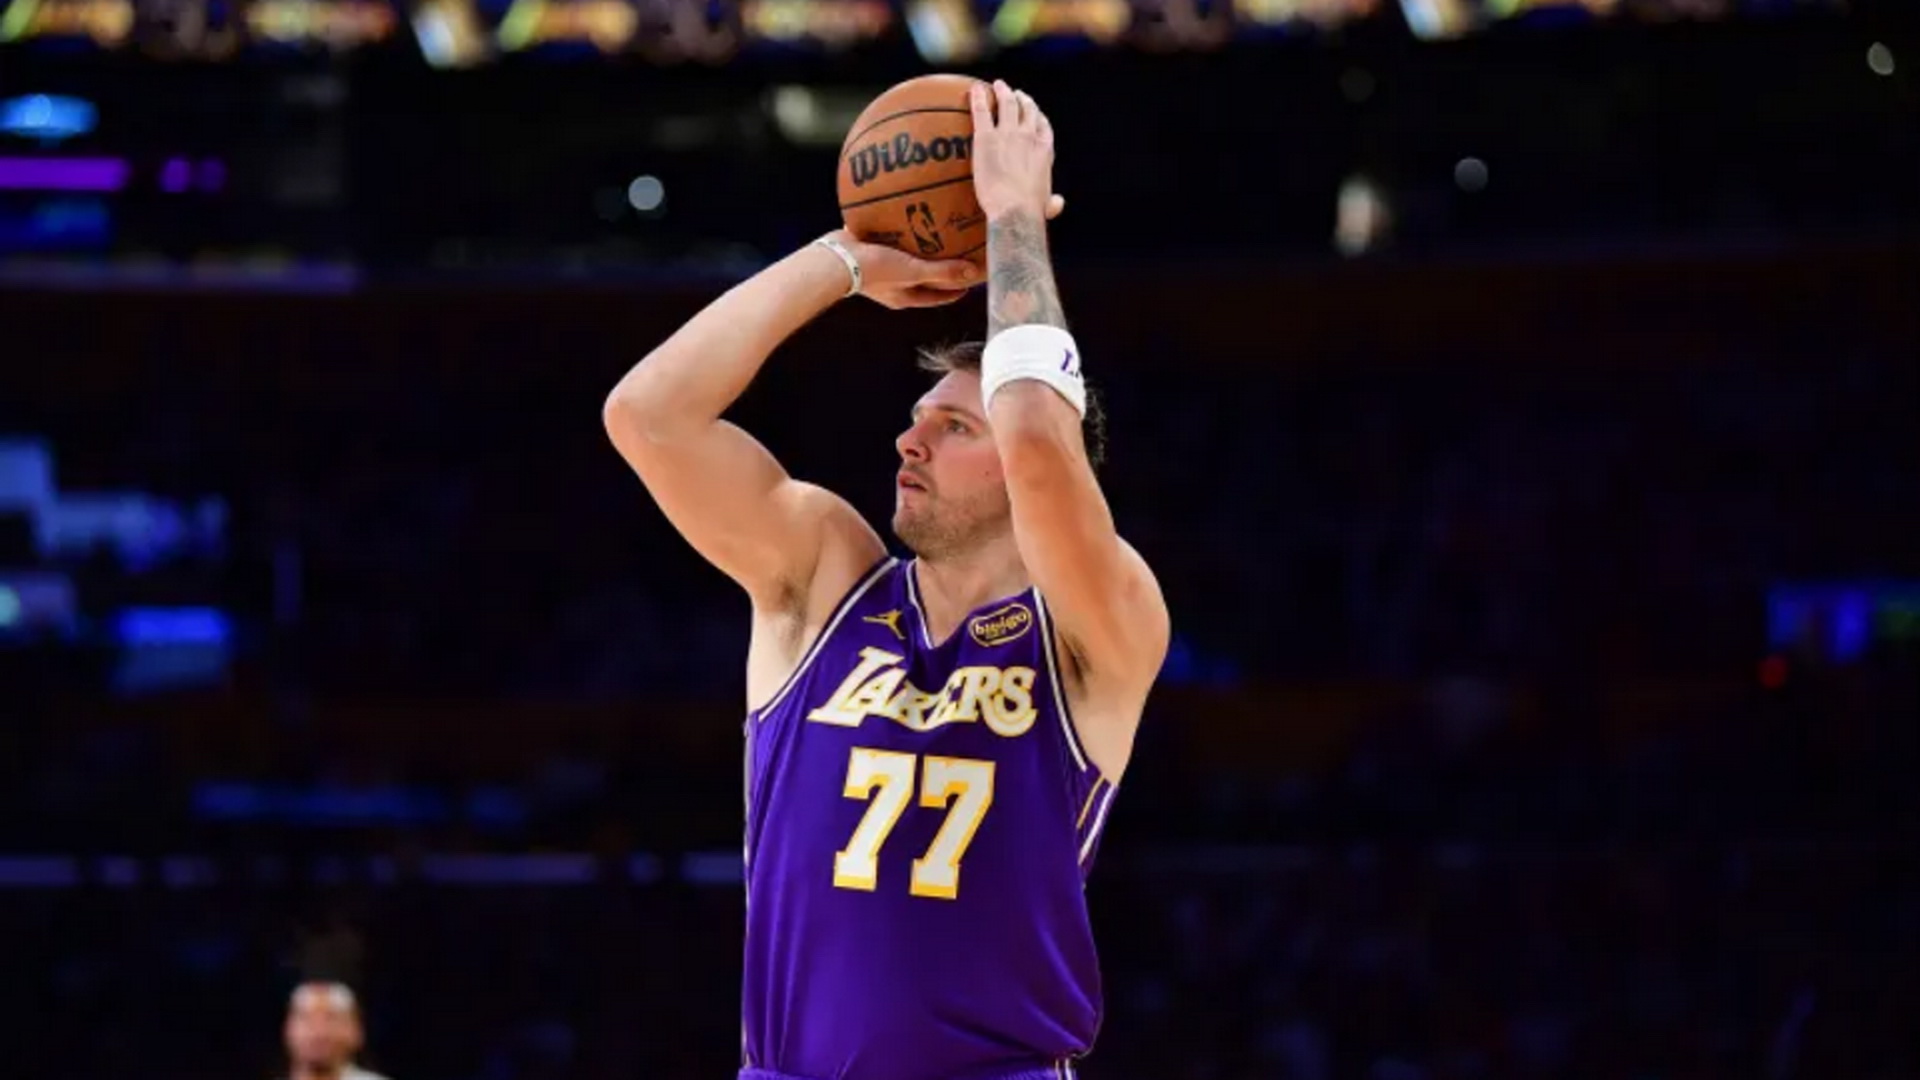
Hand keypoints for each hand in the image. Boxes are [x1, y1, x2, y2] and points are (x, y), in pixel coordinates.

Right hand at [825, 230, 977, 309]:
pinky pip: (890, 242)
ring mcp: (879, 269)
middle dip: (940, 269)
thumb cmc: (874, 271)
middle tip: (958, 255)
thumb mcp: (913, 271)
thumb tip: (973, 273)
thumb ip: (942, 272)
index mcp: (905, 296)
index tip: (972, 280)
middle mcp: (893, 285)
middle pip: (923, 278)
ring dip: (921, 250)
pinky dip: (901, 233)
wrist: (835, 260)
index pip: (938, 296)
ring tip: (934, 233)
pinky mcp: (868, 252)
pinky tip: (907, 218)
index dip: (956, 290)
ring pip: (907, 260)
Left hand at [969, 80, 1058, 222]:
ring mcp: (1008, 134)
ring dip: (1003, 92)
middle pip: (1027, 110)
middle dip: (1022, 99)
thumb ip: (1052, 202)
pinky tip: (974, 89)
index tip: (1034, 112)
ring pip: (1007, 104)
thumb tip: (1057, 203)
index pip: (1043, 126)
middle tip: (1014, 93)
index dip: (1038, 116)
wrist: (1015, 210)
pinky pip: (981, 111)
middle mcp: (1029, 137)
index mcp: (1044, 151)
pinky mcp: (986, 137)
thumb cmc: (1031, 212)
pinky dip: (978, 98)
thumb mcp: (1047, 206)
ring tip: (997, 85)